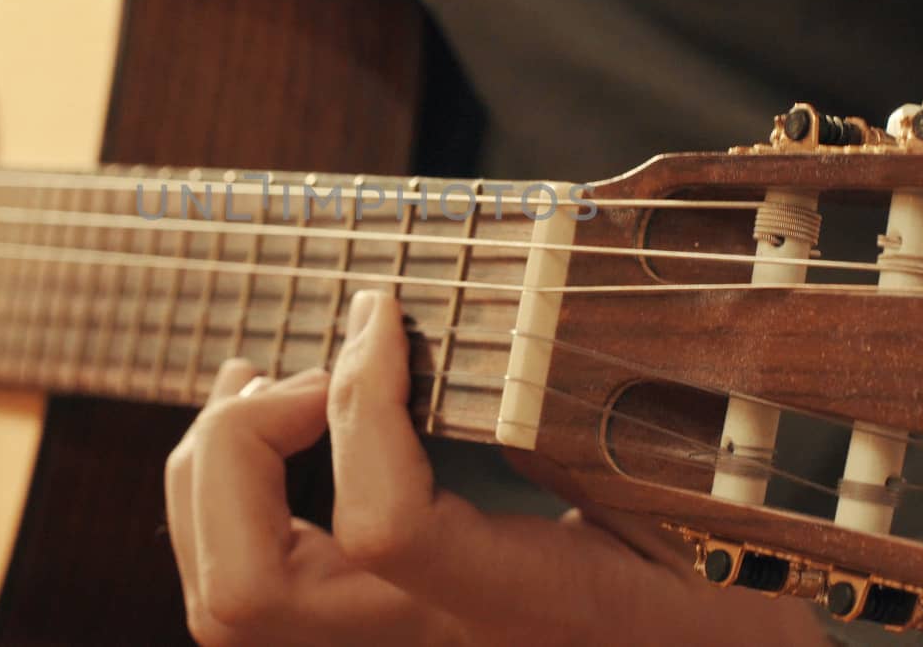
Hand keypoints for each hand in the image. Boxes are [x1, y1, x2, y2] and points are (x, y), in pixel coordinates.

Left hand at [166, 290, 829, 645]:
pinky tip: (272, 431)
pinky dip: (224, 501)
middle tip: (303, 367)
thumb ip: (596, 431)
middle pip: (246, 590)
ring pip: (225, 600)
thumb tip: (525, 308)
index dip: (361, 402)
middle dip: (240, 446)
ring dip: (212, 471)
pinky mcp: (362, 645)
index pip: (385, 528)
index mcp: (526, 613)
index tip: (382, 311)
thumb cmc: (710, 608)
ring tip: (259, 384)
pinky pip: (247, 591)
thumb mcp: (683, 512)